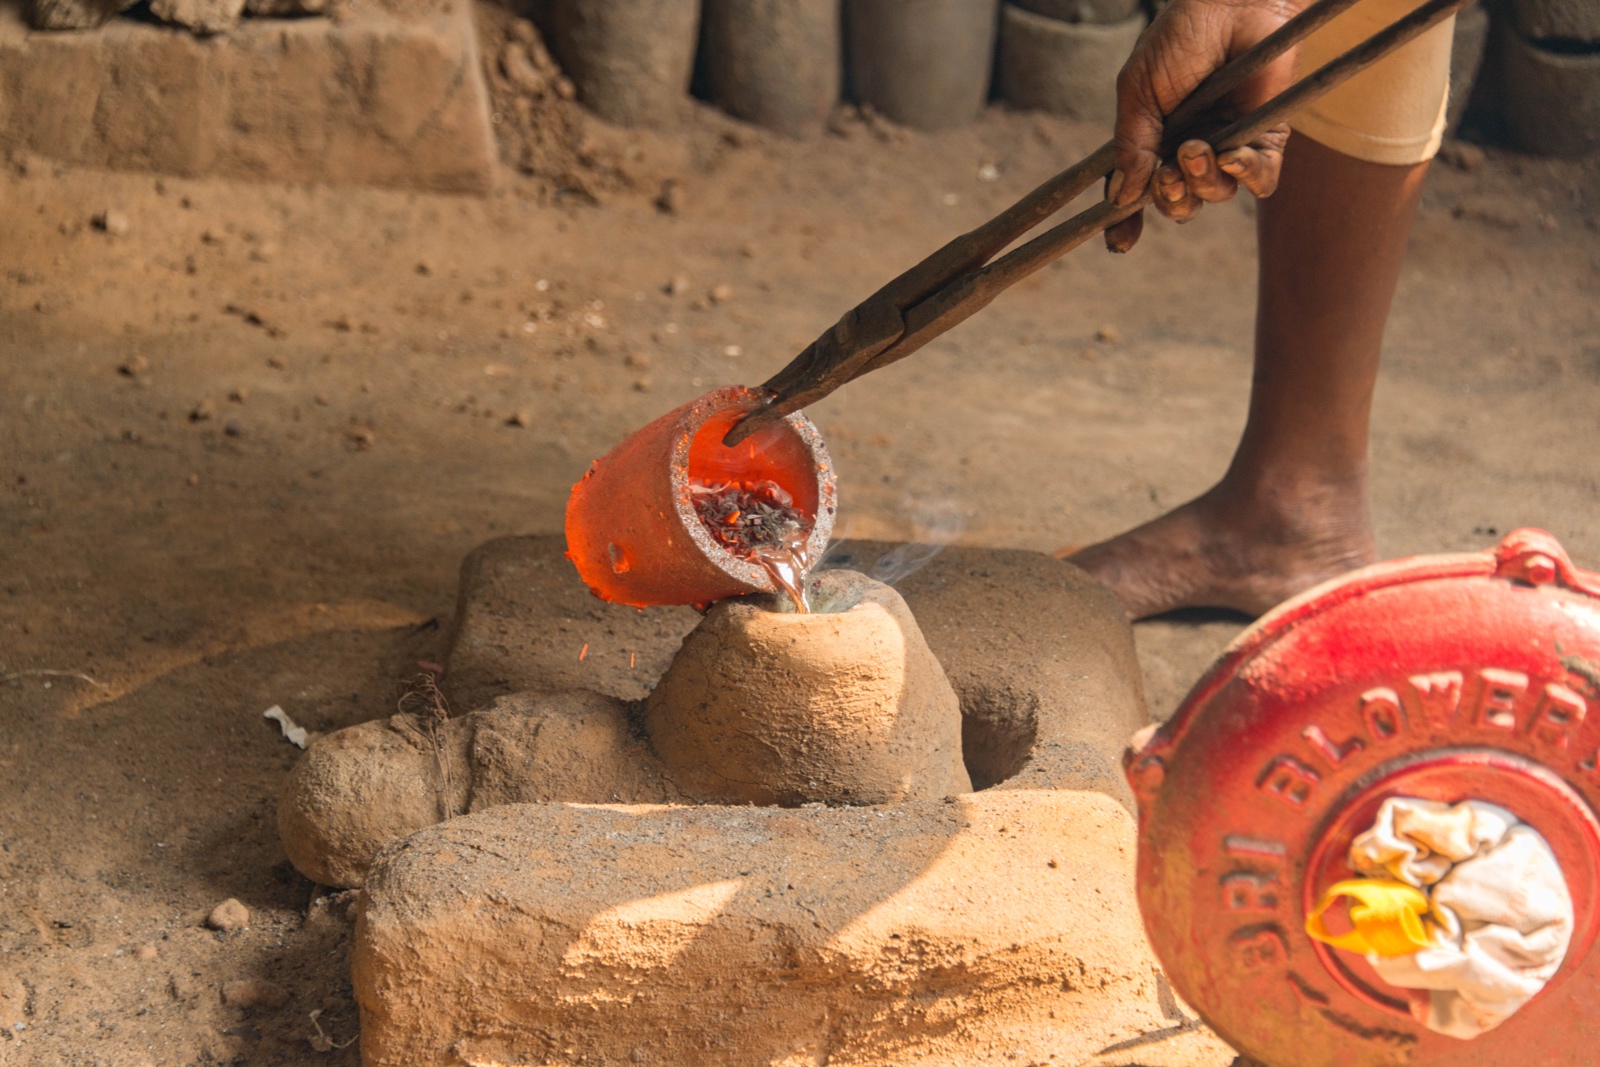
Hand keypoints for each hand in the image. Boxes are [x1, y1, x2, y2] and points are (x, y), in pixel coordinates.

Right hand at [1105, 0, 1302, 251]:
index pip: (1138, 190)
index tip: (1120, 242)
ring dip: (1202, 181)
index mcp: (1154, 138)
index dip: (1127, 221)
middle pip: (1179, 203)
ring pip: (1217, 195)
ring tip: (1197, 149)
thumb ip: (1130, 145)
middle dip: (1169, 199)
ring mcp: (1229, 144)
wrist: (1233, 2)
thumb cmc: (1181, 37)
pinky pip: (1262, 180)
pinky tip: (1234, 156)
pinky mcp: (1268, 136)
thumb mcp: (1138, 91)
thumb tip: (1122, 196)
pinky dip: (1248, 176)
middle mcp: (1191, 147)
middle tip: (1167, 174)